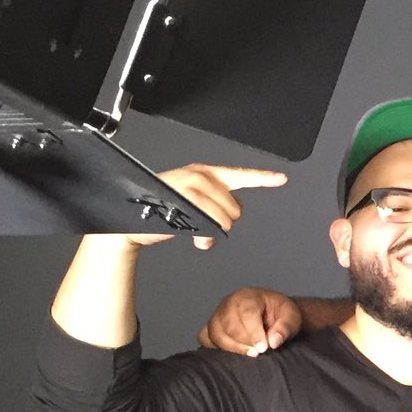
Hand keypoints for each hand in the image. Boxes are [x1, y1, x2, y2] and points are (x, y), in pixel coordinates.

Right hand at [127, 164, 286, 249]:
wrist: (130, 222)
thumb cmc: (160, 211)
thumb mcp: (191, 201)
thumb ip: (216, 203)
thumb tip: (232, 214)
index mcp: (204, 172)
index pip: (239, 174)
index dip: (263, 178)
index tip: (281, 178)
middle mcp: (200, 176)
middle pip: (236, 209)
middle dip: (224, 224)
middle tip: (201, 224)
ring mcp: (192, 188)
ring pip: (226, 220)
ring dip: (214, 233)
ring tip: (194, 230)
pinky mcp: (185, 203)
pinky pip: (212, 226)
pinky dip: (206, 238)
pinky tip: (195, 237)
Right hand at [200, 286, 301, 354]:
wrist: (272, 314)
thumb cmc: (281, 315)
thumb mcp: (292, 317)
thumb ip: (285, 328)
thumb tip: (273, 342)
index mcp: (248, 296)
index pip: (245, 312)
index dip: (253, 332)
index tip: (263, 347)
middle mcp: (229, 303)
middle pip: (228, 324)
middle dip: (243, 341)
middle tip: (258, 352)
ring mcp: (218, 315)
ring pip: (215, 332)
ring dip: (231, 347)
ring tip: (250, 353)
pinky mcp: (213, 327)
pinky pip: (205, 338)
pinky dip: (216, 347)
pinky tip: (233, 353)